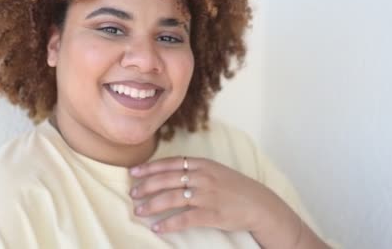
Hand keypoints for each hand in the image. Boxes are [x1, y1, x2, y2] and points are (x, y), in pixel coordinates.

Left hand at [128, 156, 282, 235]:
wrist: (259, 204)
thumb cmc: (234, 188)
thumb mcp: (215, 170)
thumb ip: (194, 169)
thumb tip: (167, 172)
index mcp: (203, 164)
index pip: (171, 163)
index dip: (150, 167)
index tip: (134, 172)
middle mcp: (203, 177)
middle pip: (168, 180)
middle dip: (147, 187)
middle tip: (132, 193)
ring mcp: (208, 195)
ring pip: (173, 198)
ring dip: (153, 205)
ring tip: (139, 211)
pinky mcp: (213, 214)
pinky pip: (185, 219)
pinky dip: (169, 224)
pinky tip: (157, 228)